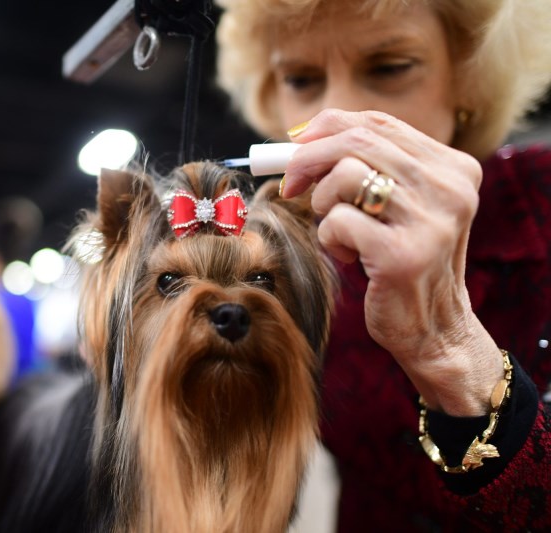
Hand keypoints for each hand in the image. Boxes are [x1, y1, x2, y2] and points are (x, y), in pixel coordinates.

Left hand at [282, 109, 503, 415]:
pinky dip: (330, 237)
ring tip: (339, 231)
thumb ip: (369, 167)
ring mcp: (430, 221)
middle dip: (308, 159)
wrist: (433, 330)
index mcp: (454, 168)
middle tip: (290, 184)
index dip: (328, 128)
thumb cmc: (403, 261)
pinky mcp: (403, 254)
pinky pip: (338, 220)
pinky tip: (350, 256)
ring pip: (345, 175)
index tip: (297, 147)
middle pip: (357, 141)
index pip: (379, 123)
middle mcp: (450, 188)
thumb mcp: (398, 206)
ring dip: (324, 203)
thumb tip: (302, 138)